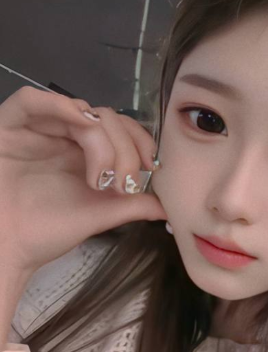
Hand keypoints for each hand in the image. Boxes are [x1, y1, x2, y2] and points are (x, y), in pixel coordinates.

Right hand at [0, 86, 167, 276]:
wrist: (8, 250)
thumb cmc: (46, 233)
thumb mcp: (98, 215)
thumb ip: (132, 205)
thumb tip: (168, 206)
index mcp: (84, 153)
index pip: (119, 129)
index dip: (140, 141)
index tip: (151, 166)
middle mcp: (63, 137)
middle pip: (104, 118)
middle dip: (123, 149)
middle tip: (122, 183)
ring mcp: (36, 130)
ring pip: (78, 110)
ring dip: (99, 138)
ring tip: (102, 173)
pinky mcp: (9, 128)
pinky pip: (29, 101)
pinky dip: (57, 104)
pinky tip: (79, 120)